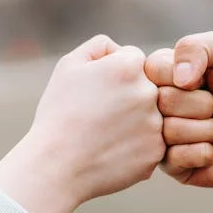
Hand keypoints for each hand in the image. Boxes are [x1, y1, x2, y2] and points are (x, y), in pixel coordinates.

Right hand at [0, 35, 165, 212]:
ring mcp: (156, 124)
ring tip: (103, 135)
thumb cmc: (58, 114)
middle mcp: (149, 92)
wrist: (56, 165)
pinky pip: (151, 143)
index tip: (96, 93)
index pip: (134, 60)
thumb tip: (120, 49)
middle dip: (127, 98)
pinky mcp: (156, 152)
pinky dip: (134, 147)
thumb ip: (100, 47)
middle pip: (146, 87)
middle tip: (99, 116)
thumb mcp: (69, 66)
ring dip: (133, 122)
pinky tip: (111, 151)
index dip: (113, 76)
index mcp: (129, 66)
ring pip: (151, 116)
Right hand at [144, 48, 212, 166]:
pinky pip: (177, 158)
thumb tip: (178, 79)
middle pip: (163, 101)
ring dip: (206, 129)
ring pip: (170, 130)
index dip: (185, 75)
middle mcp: (154, 106)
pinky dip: (204, 152)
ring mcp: (160, 136)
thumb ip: (195, 47)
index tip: (203, 79)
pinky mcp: (171, 165)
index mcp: (159, 75)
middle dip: (201, 103)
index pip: (152, 69)